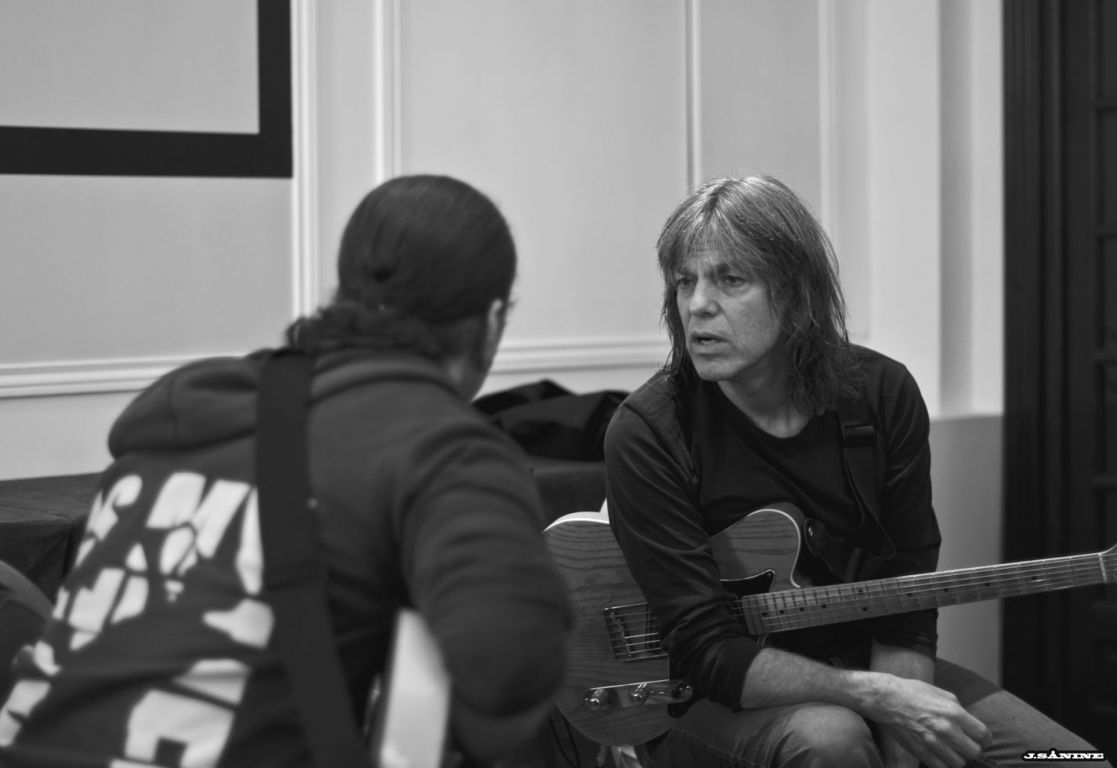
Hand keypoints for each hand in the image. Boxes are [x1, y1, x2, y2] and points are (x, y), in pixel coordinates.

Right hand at [868, 675, 988, 767]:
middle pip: (974, 752)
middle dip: (972, 748)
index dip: (985, 739)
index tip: (981, 739)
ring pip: (959, 763)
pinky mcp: (921, 751)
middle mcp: (947, 730)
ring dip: (958, 757)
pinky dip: (944, 763)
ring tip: (951, 749)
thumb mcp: (942, 694)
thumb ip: (959, 709)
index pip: (983, 735)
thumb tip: (970, 723)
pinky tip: (940, 755)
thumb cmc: (914, 692)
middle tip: (966, 744)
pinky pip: (942, 767)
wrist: (887, 699)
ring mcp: (933, 743)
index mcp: (954, 713)